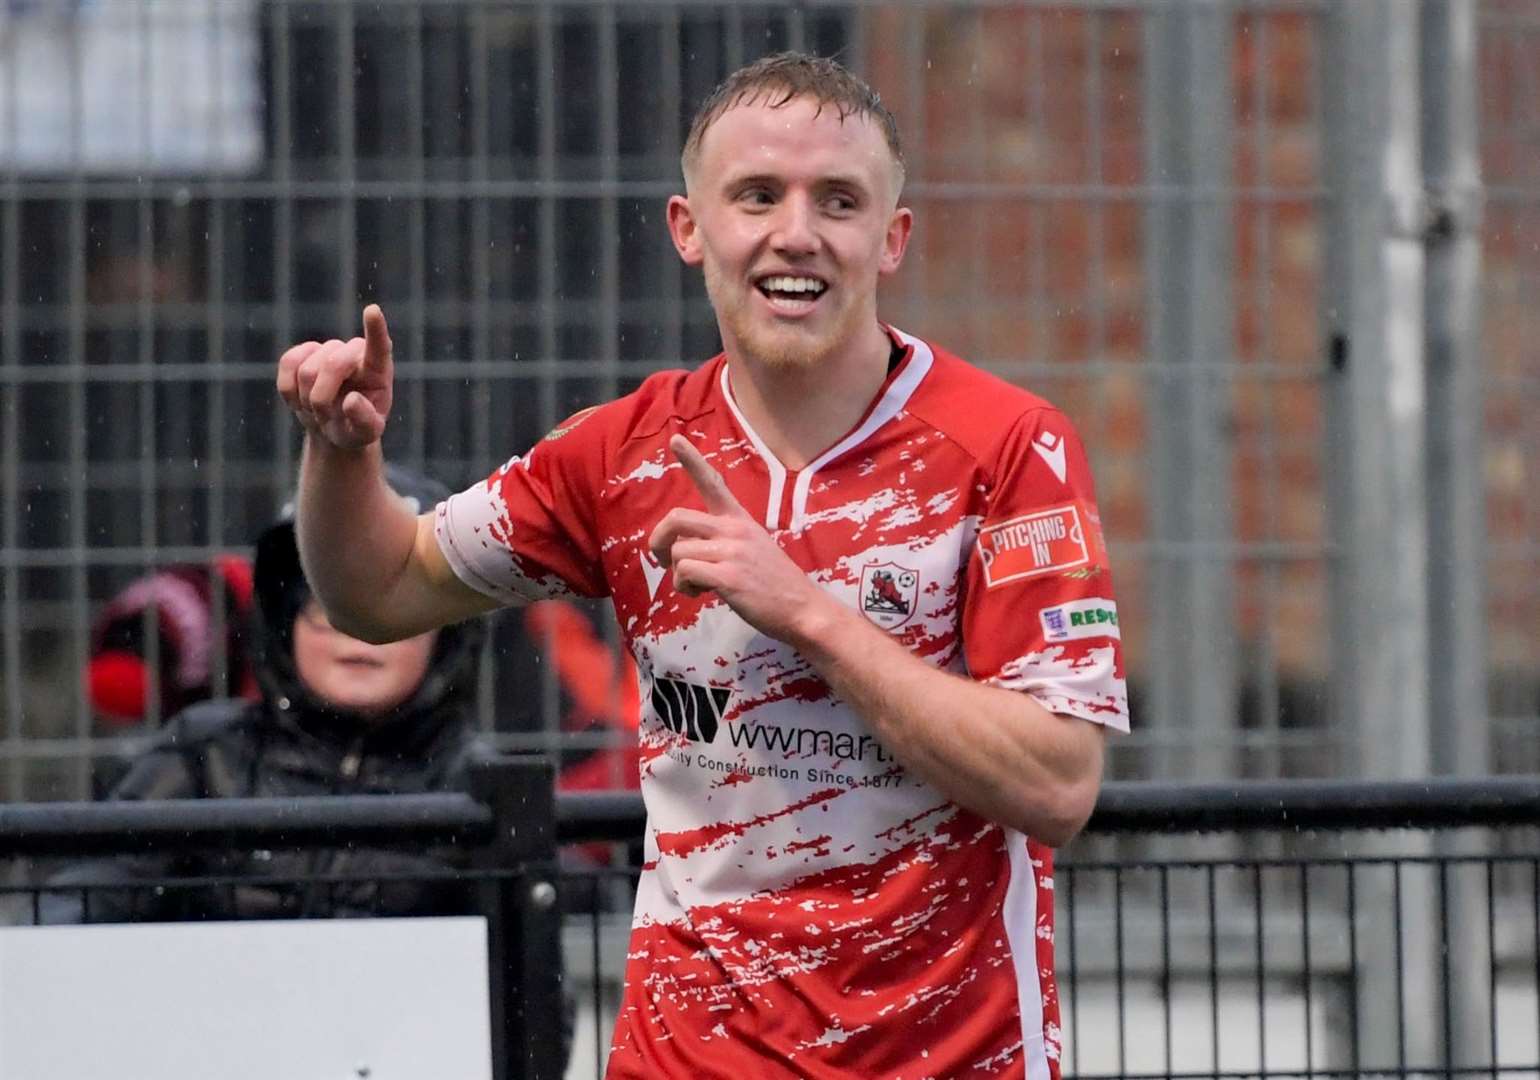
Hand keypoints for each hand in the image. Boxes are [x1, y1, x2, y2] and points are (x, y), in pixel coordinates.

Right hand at [276, 304, 393, 449]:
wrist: (333, 427)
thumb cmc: (355, 429)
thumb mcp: (367, 434)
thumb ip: (364, 421)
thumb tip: (352, 400)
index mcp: (378, 370)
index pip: (378, 346)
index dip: (375, 329)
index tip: (373, 311)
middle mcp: (354, 352)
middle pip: (331, 363)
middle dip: (323, 397)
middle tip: (325, 418)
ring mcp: (327, 350)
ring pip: (306, 369)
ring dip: (307, 399)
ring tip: (318, 411)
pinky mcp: (301, 353)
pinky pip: (287, 364)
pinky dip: (290, 390)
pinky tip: (301, 399)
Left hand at [648, 435, 831, 643]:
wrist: (803, 609)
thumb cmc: (774, 583)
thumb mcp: (753, 548)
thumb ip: (722, 541)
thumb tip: (685, 551)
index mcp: (740, 520)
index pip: (713, 483)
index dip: (691, 460)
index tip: (675, 439)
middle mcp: (735, 530)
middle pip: (677, 518)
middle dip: (659, 540)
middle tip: (665, 560)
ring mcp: (732, 552)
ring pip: (678, 551)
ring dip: (676, 574)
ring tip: (696, 586)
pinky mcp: (729, 577)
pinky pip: (685, 572)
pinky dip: (683, 587)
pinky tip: (700, 594)